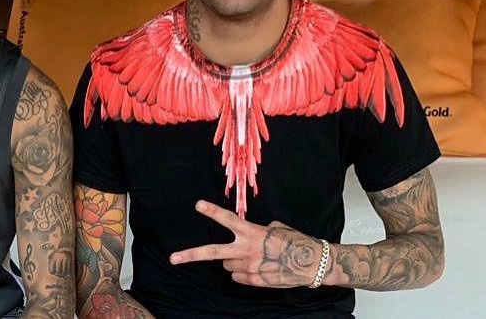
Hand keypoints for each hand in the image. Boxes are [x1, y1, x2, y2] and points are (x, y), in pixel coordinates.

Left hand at [169, 200, 324, 287]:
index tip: (197, 205)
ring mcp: (249, 267)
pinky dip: (242, 272)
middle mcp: (247, 250)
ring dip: (232, 261)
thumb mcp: (277, 229)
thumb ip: (258, 231)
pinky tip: (258, 267)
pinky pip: (238, 276)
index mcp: (253, 233)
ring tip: (252, 257)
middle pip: (212, 252)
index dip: (211, 211)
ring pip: (226, 265)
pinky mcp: (254, 281)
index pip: (228, 220)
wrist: (311, 263)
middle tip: (173, 258)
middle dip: (190, 255)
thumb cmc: (296, 242)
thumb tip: (251, 235)